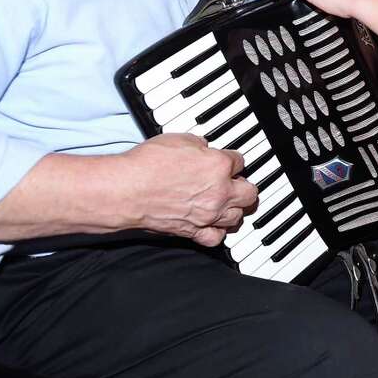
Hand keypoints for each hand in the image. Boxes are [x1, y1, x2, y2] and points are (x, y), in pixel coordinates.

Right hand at [119, 133, 257, 246]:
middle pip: (250, 192)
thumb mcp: (179, 139)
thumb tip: (204, 148)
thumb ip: (199, 145)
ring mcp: (208, 215)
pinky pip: (217, 237)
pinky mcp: (193, 232)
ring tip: (228, 202)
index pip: (240, 161)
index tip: (228, 160)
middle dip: (244, 185)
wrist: (127, 190)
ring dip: (235, 208)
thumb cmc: (148, 165)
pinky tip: (215, 224)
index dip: (233, 159)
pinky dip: (219, 231)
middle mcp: (219, 192)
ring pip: (238, 217)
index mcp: (219, 166)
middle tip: (236, 181)